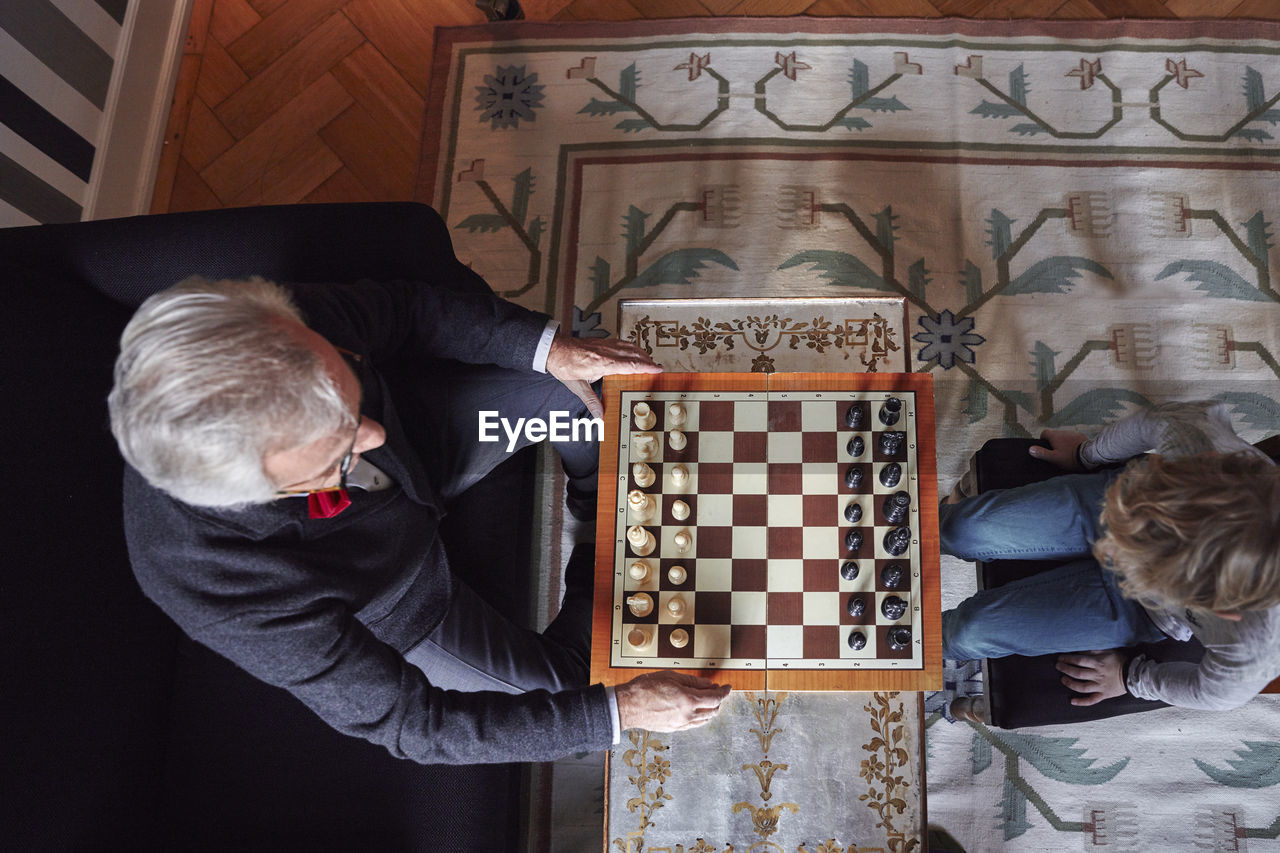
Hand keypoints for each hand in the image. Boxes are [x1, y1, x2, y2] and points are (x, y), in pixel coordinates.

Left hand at [546, 335, 661, 417]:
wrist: (553, 349)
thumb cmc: (563, 365)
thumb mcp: (577, 387)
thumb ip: (591, 401)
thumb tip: (600, 415)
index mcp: (603, 363)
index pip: (631, 364)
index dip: (647, 366)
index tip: (658, 368)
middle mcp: (606, 352)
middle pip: (634, 354)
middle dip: (647, 360)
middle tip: (657, 367)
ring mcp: (604, 344)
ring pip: (628, 346)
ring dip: (640, 352)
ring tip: (648, 359)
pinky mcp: (600, 341)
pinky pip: (621, 342)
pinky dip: (630, 347)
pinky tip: (631, 350)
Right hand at [614, 671, 731, 731]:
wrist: (628, 706)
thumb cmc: (644, 689)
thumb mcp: (670, 676)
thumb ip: (692, 681)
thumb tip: (707, 684)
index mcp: (688, 700)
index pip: (715, 698)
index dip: (724, 692)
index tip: (727, 687)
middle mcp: (687, 715)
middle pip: (713, 711)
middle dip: (719, 701)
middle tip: (718, 691)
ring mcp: (681, 724)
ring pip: (705, 720)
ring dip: (711, 710)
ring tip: (709, 701)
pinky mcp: (674, 729)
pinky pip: (694, 725)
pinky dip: (701, 718)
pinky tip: (698, 712)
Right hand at [1028, 428, 1088, 470]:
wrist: (1089, 455)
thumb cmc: (1070, 457)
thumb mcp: (1054, 458)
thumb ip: (1041, 453)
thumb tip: (1030, 449)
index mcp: (1055, 436)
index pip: (1044, 433)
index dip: (1043, 439)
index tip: (1045, 447)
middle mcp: (1063, 432)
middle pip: (1055, 435)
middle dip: (1054, 442)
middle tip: (1056, 452)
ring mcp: (1073, 433)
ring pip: (1064, 436)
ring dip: (1064, 442)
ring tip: (1067, 452)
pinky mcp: (1081, 436)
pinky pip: (1073, 438)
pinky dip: (1072, 442)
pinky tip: (1075, 450)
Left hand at [1055, 649, 1128, 705]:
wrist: (1135, 674)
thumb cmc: (1120, 660)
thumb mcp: (1108, 651)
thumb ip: (1093, 650)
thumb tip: (1080, 649)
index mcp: (1098, 663)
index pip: (1079, 660)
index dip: (1067, 659)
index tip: (1060, 658)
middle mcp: (1097, 675)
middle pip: (1077, 673)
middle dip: (1065, 669)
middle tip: (1058, 666)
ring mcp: (1100, 686)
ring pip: (1082, 687)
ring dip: (1070, 683)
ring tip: (1062, 679)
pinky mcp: (1104, 695)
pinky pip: (1092, 700)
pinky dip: (1082, 702)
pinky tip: (1072, 701)